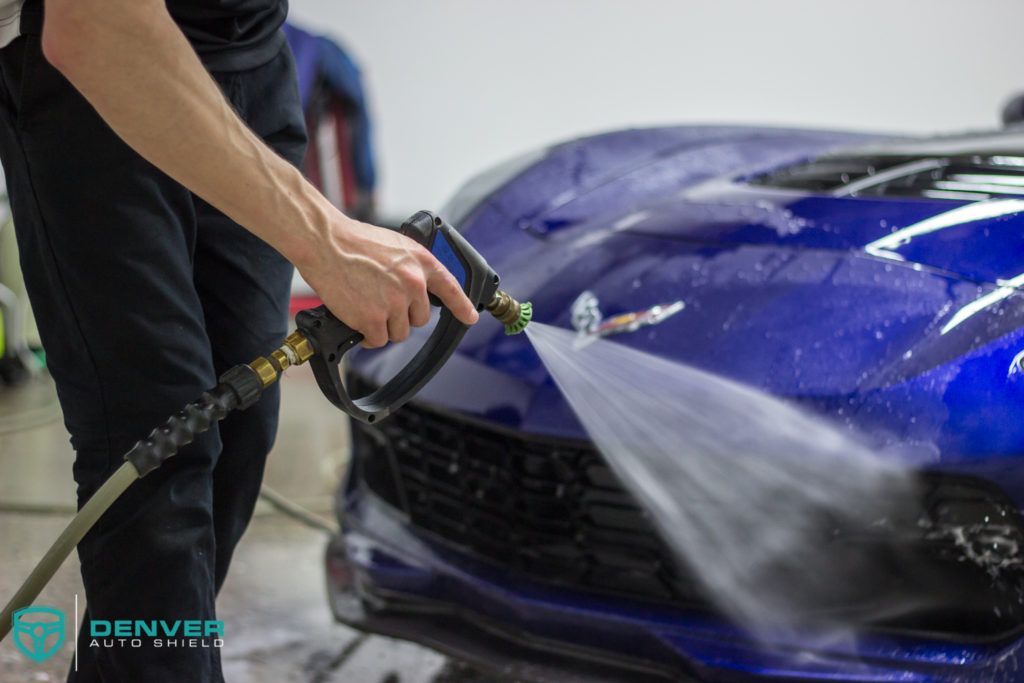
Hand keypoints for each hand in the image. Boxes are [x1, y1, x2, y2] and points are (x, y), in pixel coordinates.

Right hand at [298, 213, 479, 347]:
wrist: (327, 243)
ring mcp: (395, 302)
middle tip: (380, 301)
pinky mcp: (374, 319)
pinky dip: (368, 336)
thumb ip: (411, 267)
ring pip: (399, 332)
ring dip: (383, 327)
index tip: (470, 317)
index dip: (462, 306)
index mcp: (421, 262)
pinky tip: (358, 319)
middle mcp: (413, 283)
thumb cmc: (354, 242)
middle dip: (402, 316)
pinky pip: (378, 340)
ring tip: (366, 306)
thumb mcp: (394, 246)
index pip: (451, 288)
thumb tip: (417, 288)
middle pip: (419, 319)